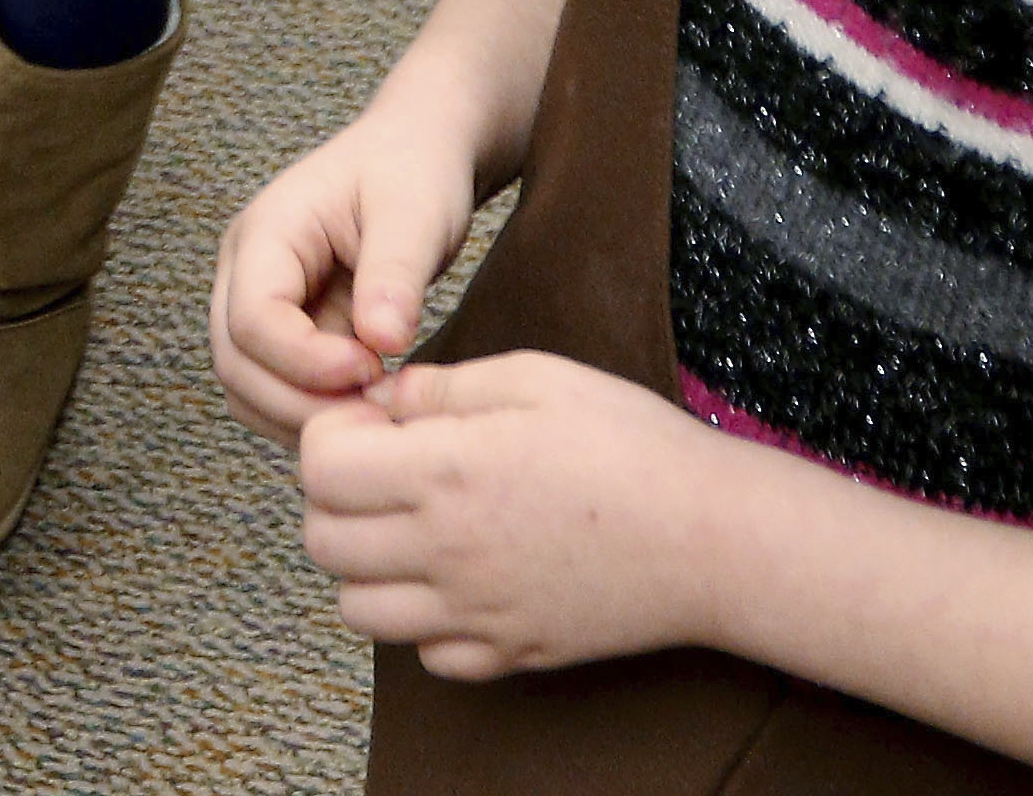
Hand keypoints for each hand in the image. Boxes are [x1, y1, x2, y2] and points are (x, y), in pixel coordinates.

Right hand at [209, 99, 485, 444]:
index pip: (251, 318)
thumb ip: (396, 276)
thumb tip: (382, 343)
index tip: (373, 368)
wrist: (415, 154)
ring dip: (302, 415)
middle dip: (298, 401)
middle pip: (234, 362)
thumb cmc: (412, 170)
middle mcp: (244, 272)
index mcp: (266, 234)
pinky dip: (312, 413)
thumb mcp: (416, 213)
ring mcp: (259, 305)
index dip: (304, 361)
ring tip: (375, 411)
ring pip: (245, 387)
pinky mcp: (286, 333)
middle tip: (375, 409)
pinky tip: (367, 407)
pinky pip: (276, 391)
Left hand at [295, 351, 727, 680]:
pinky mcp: (509, 654)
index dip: (330, 434)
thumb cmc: (632, 445)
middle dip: (335, 498)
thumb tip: (383, 397)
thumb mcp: (535, 378)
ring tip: (415, 528)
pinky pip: (426, 655)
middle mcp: (446, 550)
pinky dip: (425, 622)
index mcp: (445, 471)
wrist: (714, 537)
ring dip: (367, 566)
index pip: (318, 466)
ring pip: (357, 609)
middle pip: (322, 540)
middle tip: (384, 471)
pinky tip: (461, 578)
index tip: (371, 421)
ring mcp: (475, 612)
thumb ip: (444, 386)